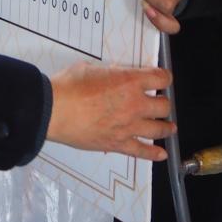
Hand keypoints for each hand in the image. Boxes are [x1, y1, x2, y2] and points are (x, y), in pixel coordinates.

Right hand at [47, 62, 173, 160]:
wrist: (53, 110)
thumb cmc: (68, 86)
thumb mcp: (91, 68)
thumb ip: (109, 72)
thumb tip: (115, 76)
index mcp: (130, 81)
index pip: (160, 79)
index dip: (164, 78)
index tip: (163, 79)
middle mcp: (135, 104)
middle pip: (164, 105)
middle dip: (163, 102)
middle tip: (159, 103)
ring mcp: (129, 126)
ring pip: (159, 128)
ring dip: (166, 126)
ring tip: (168, 126)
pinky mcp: (118, 143)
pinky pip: (142, 151)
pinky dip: (154, 153)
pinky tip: (161, 154)